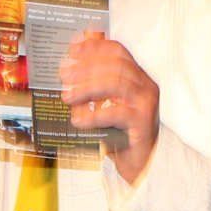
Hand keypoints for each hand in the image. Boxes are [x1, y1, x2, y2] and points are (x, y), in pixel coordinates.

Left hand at [61, 31, 159, 182]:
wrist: (138, 163)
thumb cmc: (119, 133)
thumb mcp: (104, 106)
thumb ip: (92, 90)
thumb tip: (66, 76)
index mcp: (137, 77)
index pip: (118, 52)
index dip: (95, 47)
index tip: (72, 49)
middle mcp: (145, 86)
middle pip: (116, 65)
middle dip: (86, 67)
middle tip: (63, 75)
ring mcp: (146, 104)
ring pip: (117, 84)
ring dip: (87, 88)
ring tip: (67, 97)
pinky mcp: (143, 124)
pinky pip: (116, 113)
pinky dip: (94, 115)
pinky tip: (78, 120)